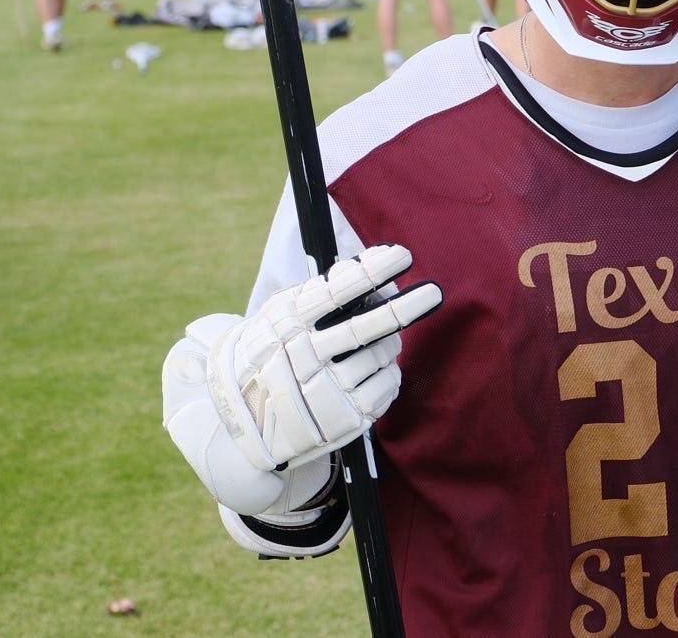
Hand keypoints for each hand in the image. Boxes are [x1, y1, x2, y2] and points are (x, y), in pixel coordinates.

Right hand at [162, 245, 440, 514]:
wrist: (242, 419)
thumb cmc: (272, 352)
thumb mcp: (280, 317)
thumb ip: (319, 293)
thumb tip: (372, 265)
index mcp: (288, 325)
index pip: (335, 294)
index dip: (370, 273)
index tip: (402, 256)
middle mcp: (303, 359)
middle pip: (364, 330)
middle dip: (403, 309)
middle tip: (434, 292)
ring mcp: (322, 394)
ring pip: (381, 357)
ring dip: (390, 344)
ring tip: (383, 341)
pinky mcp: (343, 422)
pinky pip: (387, 387)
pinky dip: (389, 373)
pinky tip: (377, 370)